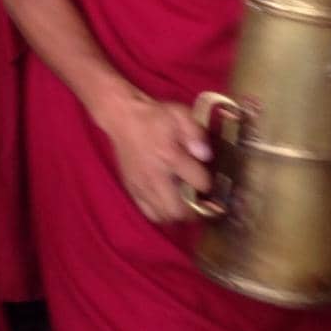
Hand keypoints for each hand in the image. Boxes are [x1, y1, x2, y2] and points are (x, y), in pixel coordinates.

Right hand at [99, 88, 211, 223]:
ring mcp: (142, 185)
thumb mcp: (180, 114)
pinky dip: (161, 213)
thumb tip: (206, 156)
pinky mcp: (132, 188)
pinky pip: (148, 213)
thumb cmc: (154, 115)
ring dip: (177, 213)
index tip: (207, 180)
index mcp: (171, 156)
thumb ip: (196, 134)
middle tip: (198, 200)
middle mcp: (156, 176)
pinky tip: (166, 202)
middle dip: (193, 209)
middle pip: (178, 210)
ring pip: (163, 215)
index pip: (198, 182)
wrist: (123, 117)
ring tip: (183, 203)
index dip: (208, 184)